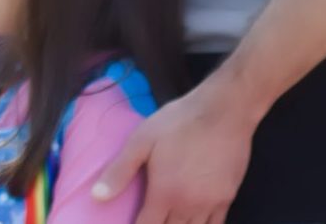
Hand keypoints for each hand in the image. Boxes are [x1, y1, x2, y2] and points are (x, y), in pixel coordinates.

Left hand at [95, 74, 256, 223]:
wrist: (222, 112)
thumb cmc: (178, 123)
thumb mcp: (141, 141)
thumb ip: (119, 171)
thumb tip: (96, 197)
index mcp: (165, 194)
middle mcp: (189, 206)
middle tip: (149, 218)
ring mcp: (212, 204)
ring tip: (167, 220)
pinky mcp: (228, 198)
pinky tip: (192, 221)